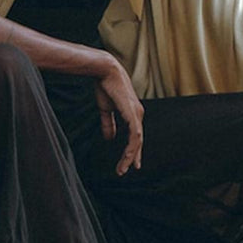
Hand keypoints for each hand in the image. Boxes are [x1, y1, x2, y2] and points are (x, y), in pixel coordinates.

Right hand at [95, 57, 144, 174]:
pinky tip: (126, 158)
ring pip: (137, 141)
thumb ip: (109, 124)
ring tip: (123, 169)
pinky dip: (131, 148)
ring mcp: (137, 114)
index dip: (132, 150)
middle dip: (133, 157)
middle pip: (138, 141)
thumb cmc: (106, 87)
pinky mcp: (133, 114)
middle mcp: (138, 115)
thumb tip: (109, 138)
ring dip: (130, 156)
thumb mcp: (106, 109)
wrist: (105, 71)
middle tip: (127, 170)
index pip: (135, 136)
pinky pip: (134, 136)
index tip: (128, 163)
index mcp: (133, 114)